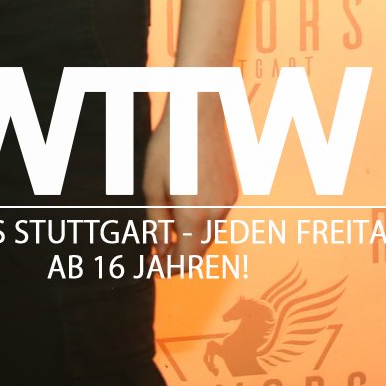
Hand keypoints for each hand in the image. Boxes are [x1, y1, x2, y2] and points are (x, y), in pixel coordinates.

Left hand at [144, 97, 236, 265]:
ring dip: (189, 238)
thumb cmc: (169, 146)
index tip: (155, 268)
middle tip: (158, 253)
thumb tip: (159, 248)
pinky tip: (184, 207)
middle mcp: (217, 214)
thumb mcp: (151, 187)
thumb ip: (156, 223)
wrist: (198, 115)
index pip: (185, 260)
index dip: (168, 270)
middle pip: (199, 252)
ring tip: (167, 227)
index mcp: (194, 216)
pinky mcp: (233, 190)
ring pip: (209, 234)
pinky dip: (201, 221)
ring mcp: (228, 202)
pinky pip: (217, 216)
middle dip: (179, 257)